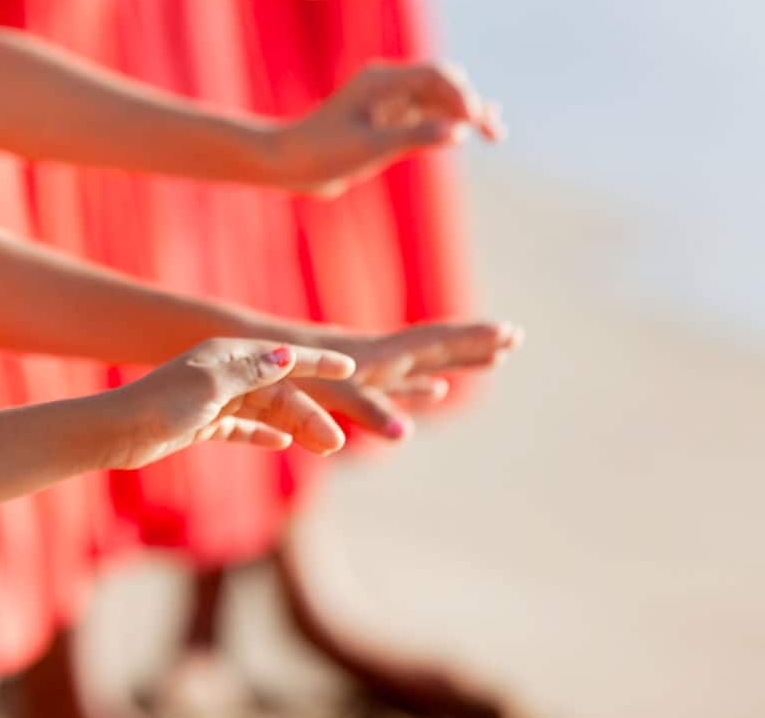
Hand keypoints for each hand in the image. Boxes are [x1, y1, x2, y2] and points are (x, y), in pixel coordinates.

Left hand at [103, 339, 357, 468]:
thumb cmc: (162, 404)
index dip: (316, 362)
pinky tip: (282, 443)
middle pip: (277, 391)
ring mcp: (213, 398)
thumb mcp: (211, 387)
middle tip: (335, 443)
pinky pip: (242, 426)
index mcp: (226, 355)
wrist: (119, 431)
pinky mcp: (202, 422)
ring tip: (324, 449)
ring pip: (265, 411)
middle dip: (309, 414)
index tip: (350, 368)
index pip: (281, 355)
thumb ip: (251, 373)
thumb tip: (288, 355)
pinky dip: (262, 433)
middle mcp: (223, 372)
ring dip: (294, 427)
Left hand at [267, 61, 502, 197]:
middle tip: (493, 131)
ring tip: (495, 135)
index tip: (476, 120)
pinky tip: (469, 133)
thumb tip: (460, 131)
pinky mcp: (388, 122)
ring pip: (438, 100)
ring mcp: (389, 103)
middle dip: (470, 102)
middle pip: (443, 83)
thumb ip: (416, 136)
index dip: (463, 94)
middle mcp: (388, 85)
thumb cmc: (323, 152)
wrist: (290, 165)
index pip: (435, 75)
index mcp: (382, 80)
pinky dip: (449, 124)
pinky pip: (427, 116)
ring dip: (465, 114)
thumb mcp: (372, 147)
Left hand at [298, 320, 523, 440]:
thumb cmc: (283, 372)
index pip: (435, 342)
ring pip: (424, 365)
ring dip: (458, 362)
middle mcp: (378, 357)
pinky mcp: (351, 384)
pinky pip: (401, 384)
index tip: (510, 330)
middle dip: (476, 345)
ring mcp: (367, 370)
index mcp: (379, 354)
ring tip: (491, 362)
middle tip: (518, 337)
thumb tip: (407, 434)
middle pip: (437, 348)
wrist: (246, 359)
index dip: (473, 338)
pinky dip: (424, 387)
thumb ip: (369, 410)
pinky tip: (432, 392)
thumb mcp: (329, 391)